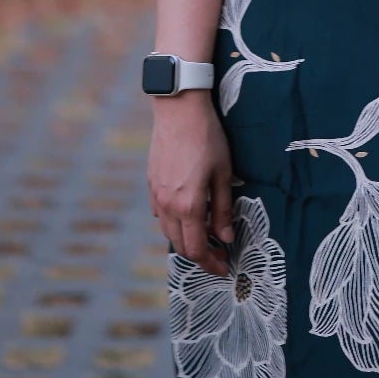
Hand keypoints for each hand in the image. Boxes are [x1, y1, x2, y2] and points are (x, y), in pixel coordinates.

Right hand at [147, 93, 235, 277]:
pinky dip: (174, 223)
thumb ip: (224, 209)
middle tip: (219, 255)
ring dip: (186, 240)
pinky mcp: (151, 184)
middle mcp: (168, 206)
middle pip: (180, 245)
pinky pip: (161, 214)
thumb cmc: (207, 138)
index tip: (225, 268)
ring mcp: (157, 195)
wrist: (179, 110)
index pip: (197, 249)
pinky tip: (188, 214)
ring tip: (206, 236)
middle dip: (200, 256)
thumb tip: (226, 237)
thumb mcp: (223, 173)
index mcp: (189, 206)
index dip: (211, 264)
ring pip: (168, 231)